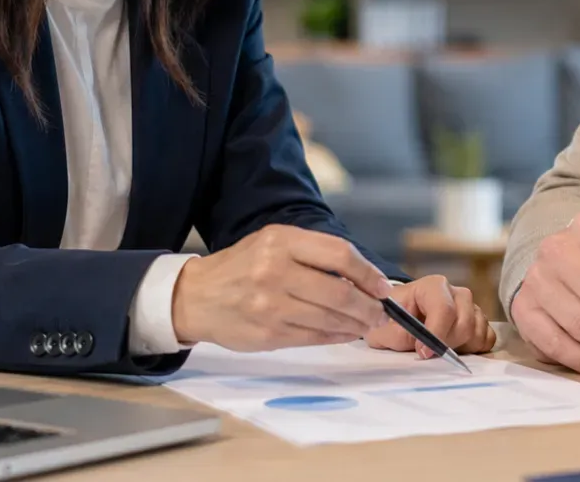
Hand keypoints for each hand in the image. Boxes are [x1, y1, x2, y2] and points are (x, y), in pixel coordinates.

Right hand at [171, 225, 392, 351]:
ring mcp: (270, 305)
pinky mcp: (268, 333)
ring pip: (329, 318)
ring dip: (356, 324)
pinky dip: (336, 336)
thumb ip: (314, 254)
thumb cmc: (243, 267)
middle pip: (339, 292)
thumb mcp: (274, 243)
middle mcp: (275, 271)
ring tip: (367, 324)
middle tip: (380, 312)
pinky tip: (345, 333)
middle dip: (368, 306)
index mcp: (281, 242)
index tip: (383, 286)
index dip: (368, 273)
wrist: (196, 296)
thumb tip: (362, 277)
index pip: (339, 254)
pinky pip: (314, 337)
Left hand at [364, 275, 497, 356]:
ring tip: (440, 347)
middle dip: (447, 343)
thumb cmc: (390, 321)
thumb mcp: (382, 329)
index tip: (423, 352)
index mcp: (432, 287)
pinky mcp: (479, 321)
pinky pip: (487, 338)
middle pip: (465, 322)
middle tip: (429, 351)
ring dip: (460, 346)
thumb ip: (399, 335)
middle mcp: (456, 293)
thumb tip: (424, 346)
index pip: (444, 308)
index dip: (436, 333)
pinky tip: (456, 347)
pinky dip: (474, 348)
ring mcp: (471, 306)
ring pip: (477, 331)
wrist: (397, 320)